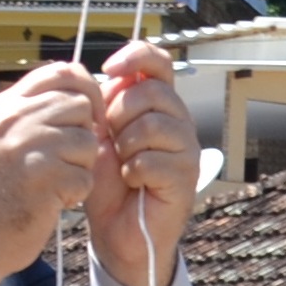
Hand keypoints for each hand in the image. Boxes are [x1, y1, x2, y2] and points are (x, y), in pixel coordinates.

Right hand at [0, 62, 107, 285]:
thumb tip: (84, 89)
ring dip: (80, 167)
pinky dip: (76, 193)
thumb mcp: (3, 137)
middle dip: (83, 135)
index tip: (89, 114)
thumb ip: (36, 112)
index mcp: (6, 105)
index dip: (87, 89)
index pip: (63, 71)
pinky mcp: (43, 179)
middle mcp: (14, 120)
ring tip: (52, 183)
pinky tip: (51, 201)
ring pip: (87, 142)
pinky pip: (85, 177)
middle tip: (63, 161)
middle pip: (82, 106)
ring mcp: (27, 148)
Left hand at [86, 41, 197, 285]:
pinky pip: (154, 159)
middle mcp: (178, 119)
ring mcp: (186, 147)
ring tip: (123, 163)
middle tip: (112, 140)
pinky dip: (134, 171)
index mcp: (157, 103)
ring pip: (152, 124)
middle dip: (119, 114)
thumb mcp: (99, 136)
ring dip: (126, 146)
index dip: (135, 55)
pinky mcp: (186, 175)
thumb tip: (106, 78)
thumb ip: (105, 106)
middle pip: (151, 91)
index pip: (157, 61)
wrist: (117, 230)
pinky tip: (133, 181)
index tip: (109, 68)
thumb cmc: (109, 183)